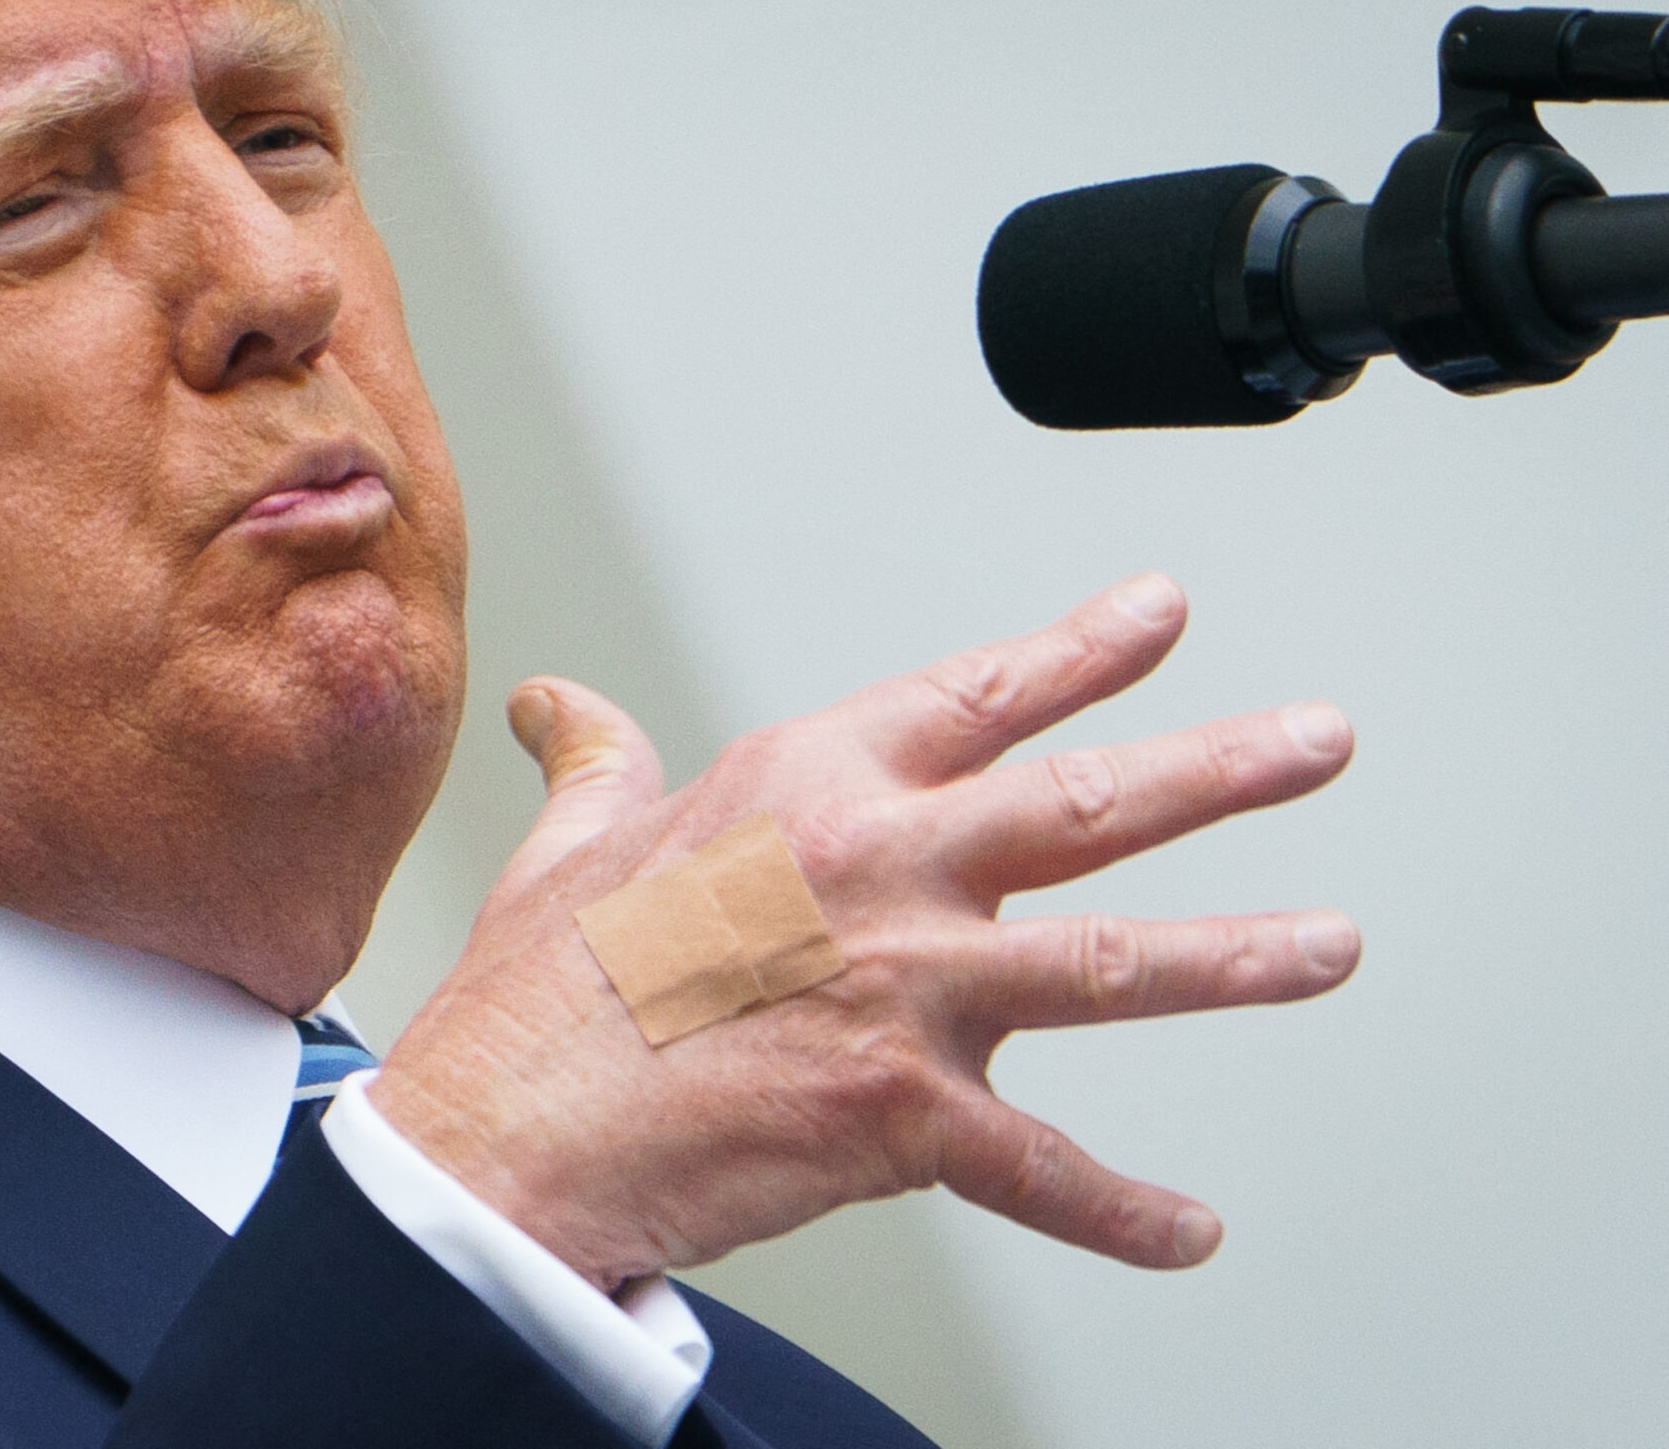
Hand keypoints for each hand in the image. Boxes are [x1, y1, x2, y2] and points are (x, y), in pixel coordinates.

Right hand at [368, 574, 1358, 1290]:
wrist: (509, 1130)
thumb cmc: (539, 994)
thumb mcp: (573, 843)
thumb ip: (596, 761)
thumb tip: (559, 707)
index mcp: (805, 788)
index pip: (974, 696)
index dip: (1081, 648)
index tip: (1162, 611)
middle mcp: (878, 869)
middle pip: (1086, 804)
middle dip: (1222, 766)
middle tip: (1317, 740)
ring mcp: (904, 989)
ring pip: (1111, 966)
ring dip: (1236, 956)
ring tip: (1328, 945)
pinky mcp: (905, 1114)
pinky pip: (1045, 1170)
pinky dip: (1123, 1211)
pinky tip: (1186, 1227)